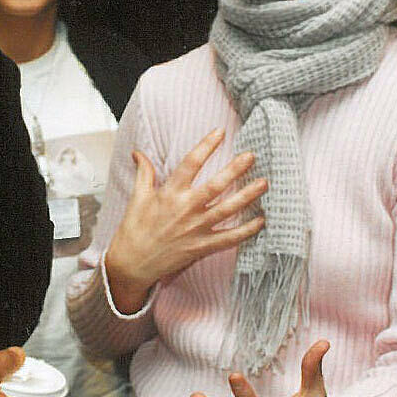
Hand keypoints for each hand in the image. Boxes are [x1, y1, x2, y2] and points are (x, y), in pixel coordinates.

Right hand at [102, 129, 266, 312]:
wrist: (132, 264)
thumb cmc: (134, 230)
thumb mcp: (137, 198)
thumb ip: (144, 173)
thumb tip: (138, 153)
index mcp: (170, 193)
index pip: (191, 163)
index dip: (206, 146)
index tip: (220, 132)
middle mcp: (186, 209)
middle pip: (216, 185)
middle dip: (235, 169)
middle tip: (252, 156)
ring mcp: (196, 229)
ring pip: (227, 210)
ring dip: (247, 196)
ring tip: (264, 183)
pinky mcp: (202, 247)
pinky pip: (229, 238)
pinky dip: (247, 230)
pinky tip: (261, 220)